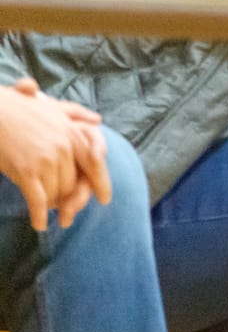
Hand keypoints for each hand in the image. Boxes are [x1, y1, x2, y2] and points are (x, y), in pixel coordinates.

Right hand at [0, 80, 109, 231]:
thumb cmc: (18, 109)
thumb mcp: (52, 107)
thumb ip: (76, 114)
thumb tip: (98, 120)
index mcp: (72, 133)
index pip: (93, 163)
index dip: (100, 183)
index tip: (105, 199)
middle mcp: (64, 147)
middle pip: (73, 183)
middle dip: (67, 197)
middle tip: (61, 206)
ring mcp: (46, 160)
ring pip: (57, 193)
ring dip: (52, 205)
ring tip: (45, 209)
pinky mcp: (26, 171)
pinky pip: (38, 200)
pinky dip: (39, 215)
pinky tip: (39, 224)